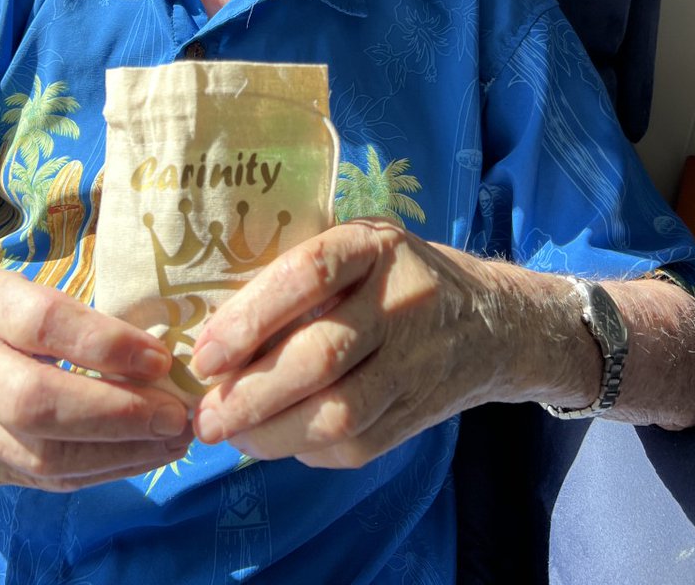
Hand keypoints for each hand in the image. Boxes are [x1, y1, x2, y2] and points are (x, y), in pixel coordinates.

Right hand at [0, 269, 192, 489]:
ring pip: (44, 455)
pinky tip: (148, 455)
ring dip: (121, 451)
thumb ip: (73, 309)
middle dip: (116, 412)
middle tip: (175, 412)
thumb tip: (158, 335)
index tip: (160, 356)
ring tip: (175, 437)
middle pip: (37, 402)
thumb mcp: (18, 289)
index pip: (42, 324)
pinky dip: (106, 470)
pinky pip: (49, 481)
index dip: (104, 343)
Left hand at [189, 219, 528, 468]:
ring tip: (229, 434)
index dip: (250, 317)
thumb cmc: (393, 275)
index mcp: (375, 246)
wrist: (490, 323)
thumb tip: (210, 320)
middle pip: (319, 357)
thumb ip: (301, 270)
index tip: (204, 353)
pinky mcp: (418, 414)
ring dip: (270, 434)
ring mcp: (415, 362)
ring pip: (338, 415)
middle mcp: (401, 302)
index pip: (309, 275)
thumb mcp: (358, 245)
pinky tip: (273, 439)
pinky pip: (355, 445)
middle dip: (250, 394)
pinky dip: (304, 449)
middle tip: (205, 415)